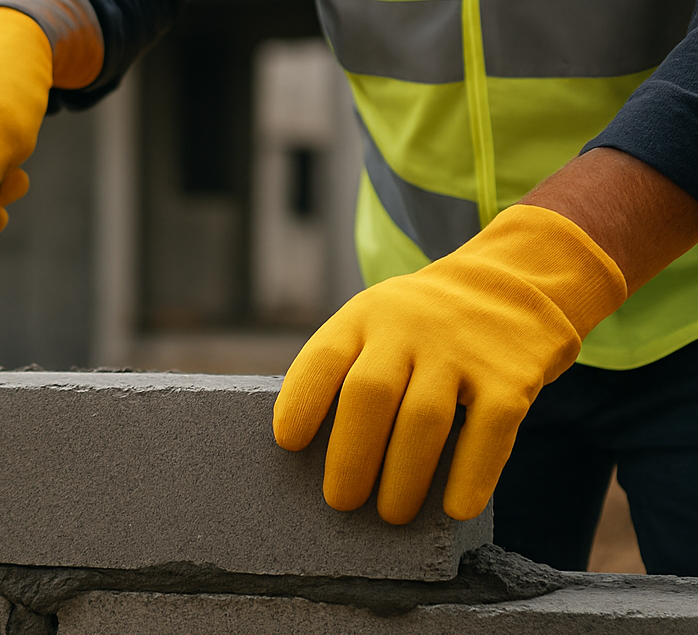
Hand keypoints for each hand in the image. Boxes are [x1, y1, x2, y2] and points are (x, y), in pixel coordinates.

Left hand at [272, 205, 625, 523]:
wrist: (513, 287)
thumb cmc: (422, 329)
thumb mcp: (376, 323)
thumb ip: (344, 370)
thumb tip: (309, 451)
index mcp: (365, 317)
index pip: (324, 357)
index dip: (301, 401)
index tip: (287, 444)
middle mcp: (409, 328)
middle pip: (369, 395)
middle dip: (350, 456)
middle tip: (341, 502)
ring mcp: (462, 351)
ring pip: (424, 419)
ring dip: (403, 476)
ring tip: (391, 515)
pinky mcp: (511, 378)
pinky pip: (490, 432)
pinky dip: (471, 476)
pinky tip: (455, 510)